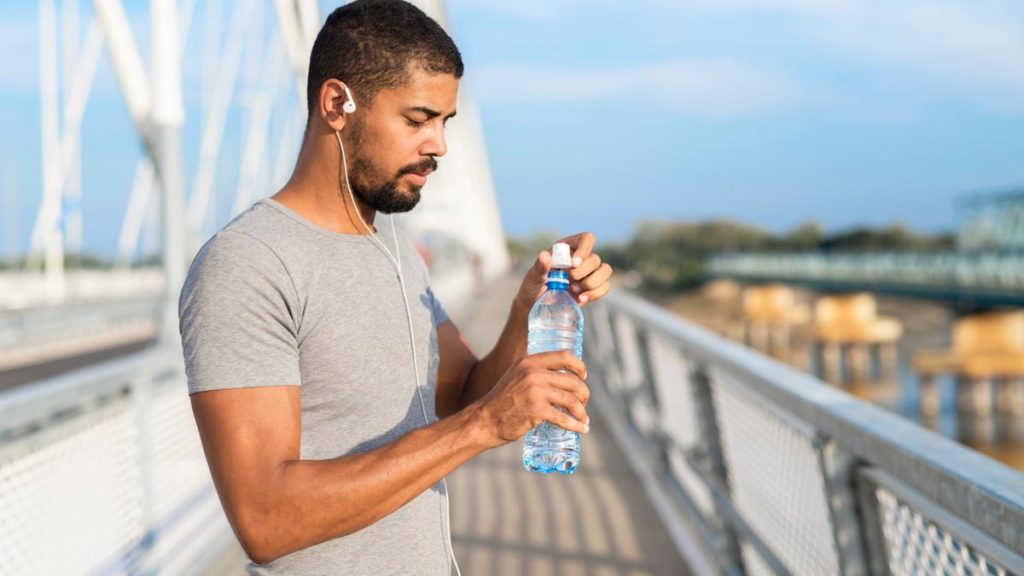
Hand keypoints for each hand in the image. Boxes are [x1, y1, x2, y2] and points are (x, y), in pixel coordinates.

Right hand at [473, 350, 589, 447]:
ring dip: (581, 411)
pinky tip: (582, 429)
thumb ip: (534, 374)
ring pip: (571, 399)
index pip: (564, 356)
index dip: (579, 366)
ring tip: (584, 420)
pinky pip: (564, 418)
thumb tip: (561, 379)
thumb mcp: (517, 377)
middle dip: (583, 394)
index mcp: (529, 362)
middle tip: (583, 404)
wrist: (485, 420)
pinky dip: (576, 425)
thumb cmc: (503, 402)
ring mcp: (535, 391)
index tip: (583, 376)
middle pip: (572, 381)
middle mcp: (533, 373)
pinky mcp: (536, 410)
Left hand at [516, 232, 612, 307]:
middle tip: (568, 280)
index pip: (586, 238)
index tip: (574, 263)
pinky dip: (595, 294)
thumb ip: (539, 267)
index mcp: (567, 248)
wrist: (537, 305)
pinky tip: (580, 299)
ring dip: (591, 282)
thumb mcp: (532, 277)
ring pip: (605, 270)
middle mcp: (581, 258)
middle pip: (595, 259)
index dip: (585, 248)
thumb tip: (544, 255)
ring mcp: (588, 273)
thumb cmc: (533, 287)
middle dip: (582, 272)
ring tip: (574, 290)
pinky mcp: (592, 288)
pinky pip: (605, 286)